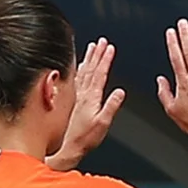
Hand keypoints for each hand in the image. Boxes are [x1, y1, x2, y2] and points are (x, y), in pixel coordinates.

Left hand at [47, 38, 126, 170]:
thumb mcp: (103, 124)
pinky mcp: (71, 99)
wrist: (67, 146)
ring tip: (93, 47)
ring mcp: (75, 95)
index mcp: (91, 97)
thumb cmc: (84, 138)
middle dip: (98, 54)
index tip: (110, 47)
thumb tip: (120, 92)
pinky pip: (76, 78)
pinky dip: (79, 68)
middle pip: (91, 69)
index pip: (100, 74)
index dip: (105, 59)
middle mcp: (82, 93)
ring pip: (83, 71)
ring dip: (89, 58)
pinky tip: (79, 64)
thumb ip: (111, 106)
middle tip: (102, 42)